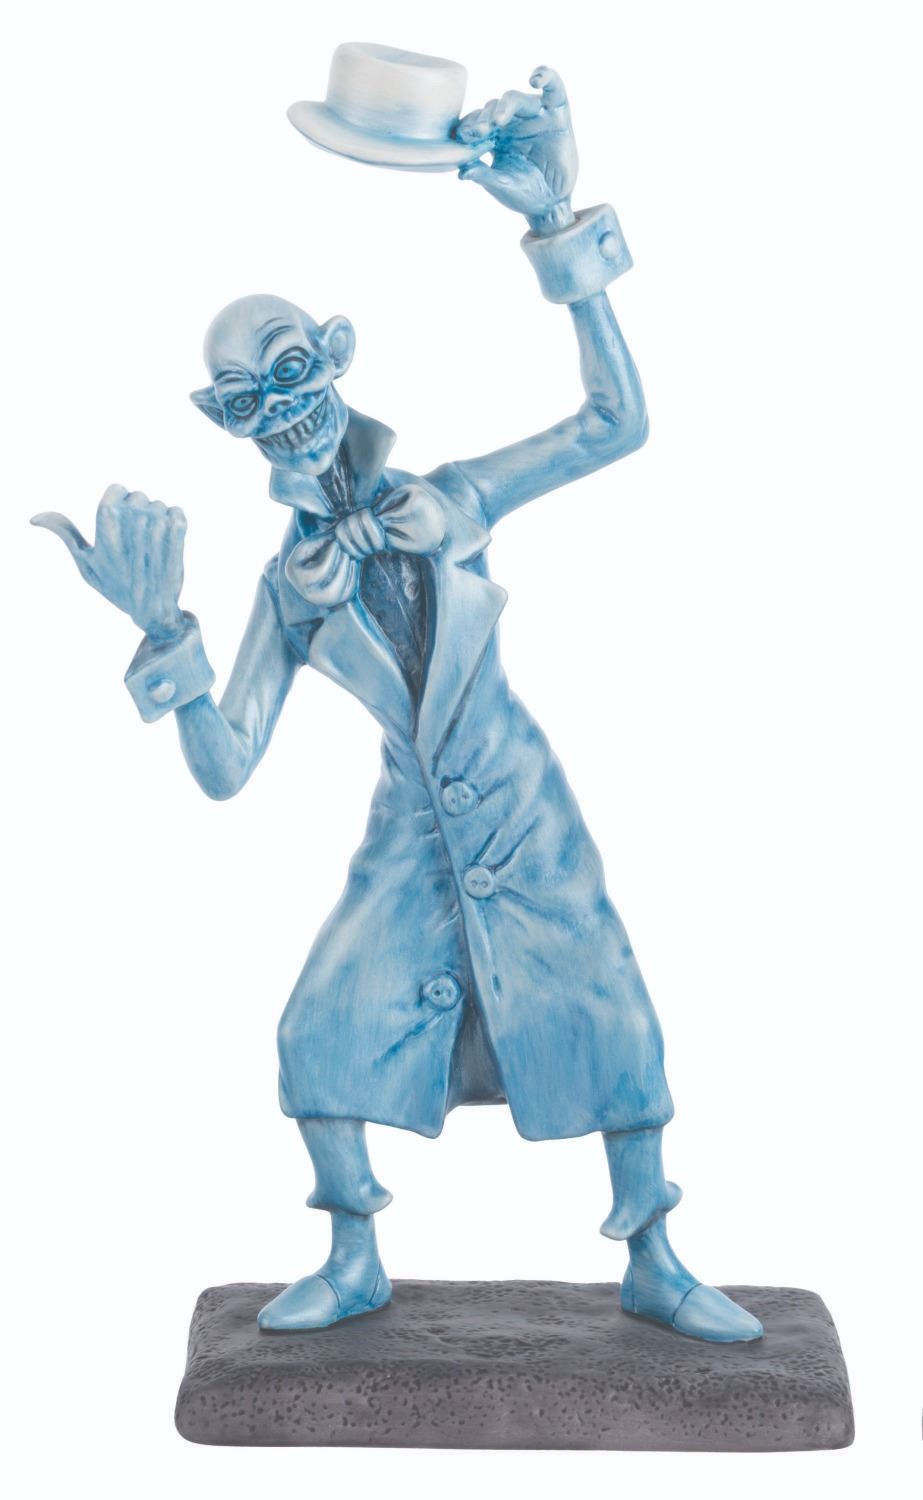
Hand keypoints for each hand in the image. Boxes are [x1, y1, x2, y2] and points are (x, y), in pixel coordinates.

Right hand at [32, 484, 186, 639]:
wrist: (152, 609)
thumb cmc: (116, 586)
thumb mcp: (85, 563)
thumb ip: (65, 534)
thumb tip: (34, 518)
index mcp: (106, 521)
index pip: (118, 489)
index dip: (121, 508)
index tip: (120, 530)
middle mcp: (130, 518)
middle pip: (138, 497)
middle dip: (138, 516)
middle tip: (136, 544)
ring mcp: (155, 524)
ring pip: (158, 505)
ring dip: (157, 523)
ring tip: (151, 550)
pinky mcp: (177, 532)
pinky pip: (176, 512)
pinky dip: (175, 525)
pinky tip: (168, 545)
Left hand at [455, 66, 577, 233]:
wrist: (552, 202)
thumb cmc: (524, 193)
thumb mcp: (502, 186)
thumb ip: (484, 176)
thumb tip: (462, 172)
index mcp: (495, 135)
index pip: (477, 122)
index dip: (469, 126)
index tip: (463, 137)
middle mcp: (512, 121)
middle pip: (493, 107)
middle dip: (483, 118)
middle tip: (478, 132)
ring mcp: (534, 115)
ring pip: (515, 98)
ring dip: (505, 106)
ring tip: (498, 121)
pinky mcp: (557, 113)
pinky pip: (554, 88)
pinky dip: (547, 76)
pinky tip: (536, 78)